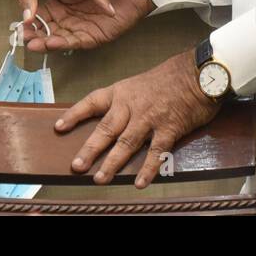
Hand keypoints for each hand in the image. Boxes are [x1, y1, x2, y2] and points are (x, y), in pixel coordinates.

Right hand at [21, 0, 154, 51]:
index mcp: (61, 3)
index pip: (41, 16)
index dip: (29, 22)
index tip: (14, 25)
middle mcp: (69, 18)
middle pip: (48, 31)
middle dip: (34, 36)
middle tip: (20, 41)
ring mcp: (81, 28)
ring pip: (59, 39)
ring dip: (45, 43)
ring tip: (32, 46)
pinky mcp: (94, 36)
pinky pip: (77, 41)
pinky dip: (64, 43)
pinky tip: (52, 44)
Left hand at [53, 50, 219, 187]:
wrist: (197, 72)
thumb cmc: (168, 78)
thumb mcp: (138, 84)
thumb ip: (124, 102)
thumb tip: (109, 121)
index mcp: (121, 92)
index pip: (91, 102)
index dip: (74, 114)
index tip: (58, 127)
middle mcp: (131, 105)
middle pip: (106, 129)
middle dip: (89, 149)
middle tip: (76, 166)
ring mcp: (150, 118)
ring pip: (126, 143)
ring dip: (112, 163)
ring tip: (100, 179)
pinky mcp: (169, 128)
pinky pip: (156, 152)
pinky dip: (147, 168)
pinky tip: (139, 183)